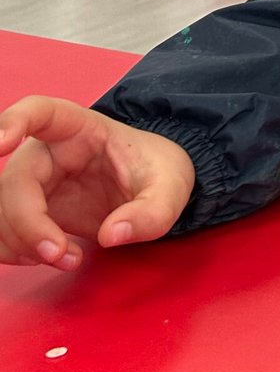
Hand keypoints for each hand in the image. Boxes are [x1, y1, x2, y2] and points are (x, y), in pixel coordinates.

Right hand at [0, 96, 195, 270]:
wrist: (154, 188)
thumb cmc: (157, 172)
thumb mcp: (171, 188)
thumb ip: (152, 212)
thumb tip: (112, 236)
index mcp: (82, 129)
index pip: (41, 112)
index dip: (14, 121)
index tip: (2, 143)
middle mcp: (49, 152)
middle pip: (15, 180)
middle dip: (28, 223)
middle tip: (59, 253)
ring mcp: (36, 182)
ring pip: (2, 209)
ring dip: (21, 243)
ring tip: (66, 259)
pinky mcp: (31, 211)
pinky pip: (4, 230)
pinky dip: (14, 251)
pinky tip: (46, 258)